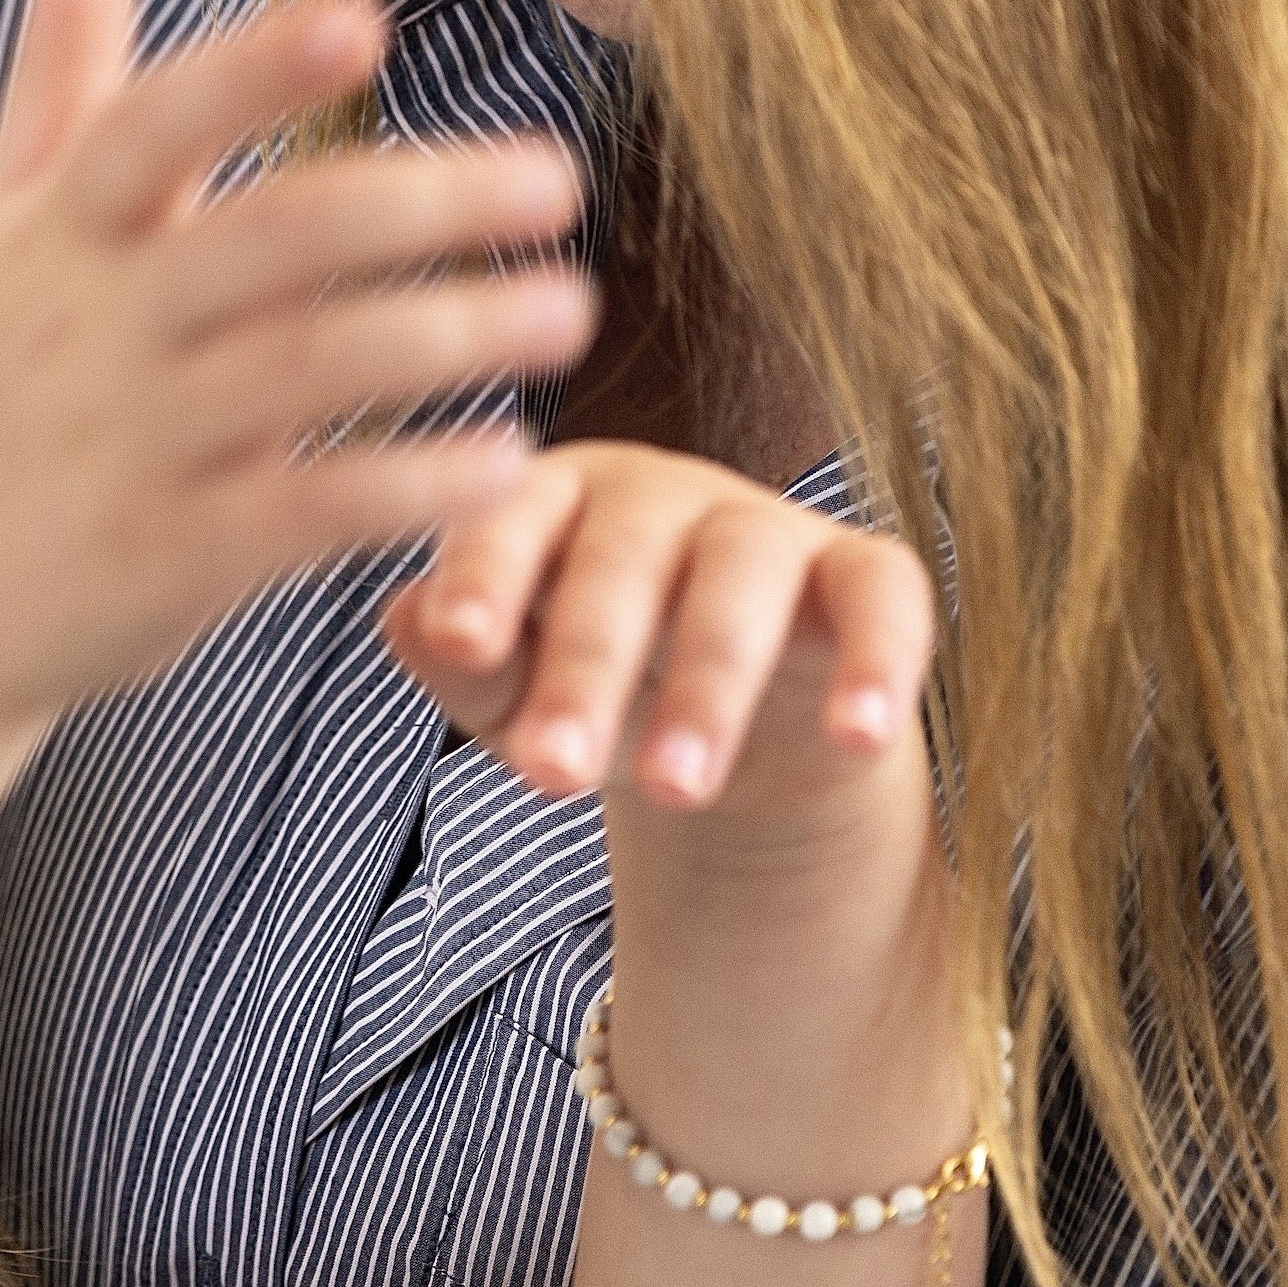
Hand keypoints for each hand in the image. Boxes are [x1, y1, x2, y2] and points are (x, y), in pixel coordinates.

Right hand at [0, 0, 591, 730]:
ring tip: (569, 310)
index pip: (152, 128)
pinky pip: (306, 513)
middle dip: (422, 206)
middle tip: (556, 178)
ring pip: (308, 372)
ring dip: (451, 336)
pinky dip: (411, 485)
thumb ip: (62, 83)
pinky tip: (508, 457)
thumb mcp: (1, 237)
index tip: (366, 21)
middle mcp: (87, 331)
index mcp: (54, 236)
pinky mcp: (161, 563)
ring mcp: (123, 449)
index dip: (253, 73)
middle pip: (270, 242)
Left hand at [384, 439, 937, 827]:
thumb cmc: (590, 691)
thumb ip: (464, 662)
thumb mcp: (513, 693)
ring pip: (738, 584)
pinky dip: (876, 664)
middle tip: (552, 775)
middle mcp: (656, 495)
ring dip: (708, 686)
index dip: (484, 579)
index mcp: (550, 501)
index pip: (508, 524)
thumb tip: (406, 620)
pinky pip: (881, 602)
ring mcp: (763, 527)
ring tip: (674, 791)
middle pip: (619, 567)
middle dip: (586, 672)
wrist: (728, 734)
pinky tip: (862, 736)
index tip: (455, 639)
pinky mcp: (862, 575)